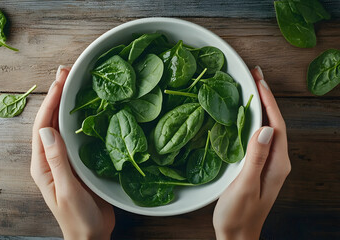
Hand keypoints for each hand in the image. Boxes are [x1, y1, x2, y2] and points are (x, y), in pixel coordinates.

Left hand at [31, 66, 114, 239]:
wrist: (90, 234)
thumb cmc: (78, 217)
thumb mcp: (67, 190)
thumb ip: (57, 161)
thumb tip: (47, 130)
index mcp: (42, 164)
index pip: (43, 127)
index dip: (51, 102)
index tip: (60, 81)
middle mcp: (51, 158)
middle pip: (51, 122)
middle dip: (57, 96)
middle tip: (66, 73)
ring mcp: (65, 159)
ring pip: (63, 126)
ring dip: (67, 104)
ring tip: (74, 83)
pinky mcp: (79, 162)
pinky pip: (77, 136)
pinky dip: (80, 120)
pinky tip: (88, 109)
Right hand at [212, 66, 290, 239]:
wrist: (237, 234)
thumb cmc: (239, 214)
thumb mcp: (246, 186)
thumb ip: (256, 157)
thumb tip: (265, 128)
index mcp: (277, 164)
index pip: (277, 125)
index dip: (269, 101)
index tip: (259, 81)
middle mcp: (277, 161)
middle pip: (275, 123)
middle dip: (266, 97)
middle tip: (255, 76)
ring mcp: (268, 163)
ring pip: (267, 128)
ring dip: (261, 107)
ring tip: (251, 88)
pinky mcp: (258, 165)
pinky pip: (258, 137)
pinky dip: (253, 121)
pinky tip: (244, 114)